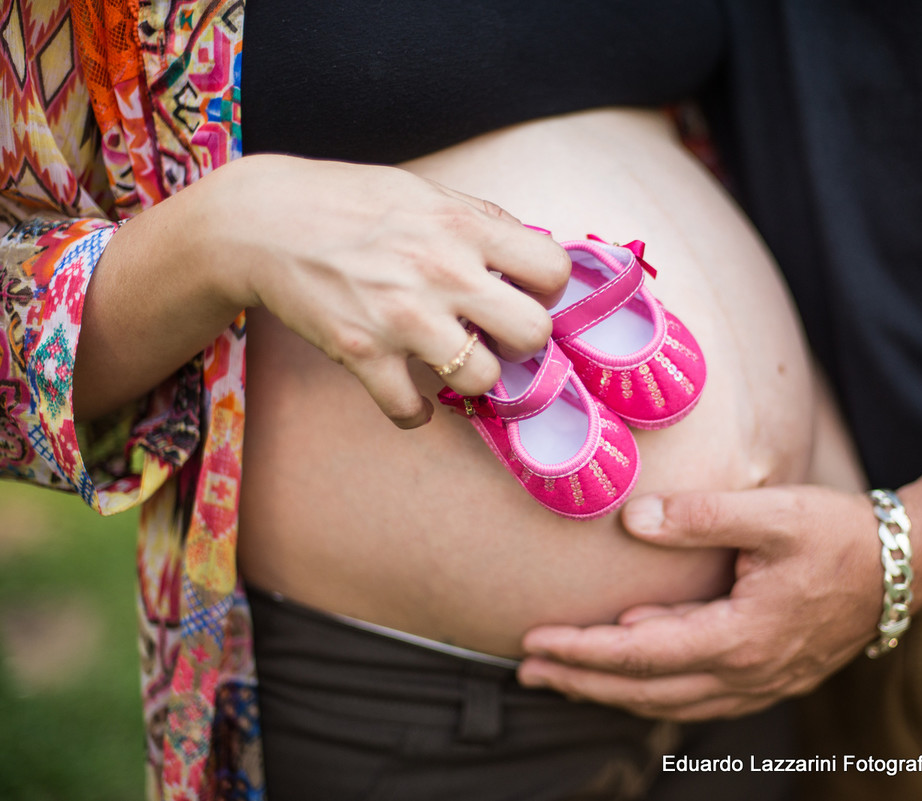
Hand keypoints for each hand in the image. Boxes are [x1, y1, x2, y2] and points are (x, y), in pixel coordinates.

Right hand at [199, 154, 570, 426]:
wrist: (261, 221)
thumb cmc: (348, 202)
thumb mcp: (424, 192)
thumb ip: (480, 221)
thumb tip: (529, 251)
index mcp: (463, 227)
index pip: (553, 269)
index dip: (546, 288)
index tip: (525, 293)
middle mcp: (442, 272)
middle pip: (533, 332)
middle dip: (522, 340)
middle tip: (497, 334)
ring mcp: (403, 318)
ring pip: (483, 379)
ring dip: (472, 377)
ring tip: (452, 360)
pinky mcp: (363, 354)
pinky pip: (410, 411)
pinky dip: (414, 412)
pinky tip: (411, 394)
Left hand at [518, 485, 883, 719]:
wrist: (903, 567)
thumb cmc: (839, 535)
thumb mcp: (773, 514)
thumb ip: (701, 516)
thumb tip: (634, 520)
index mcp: (741, 637)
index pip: (640, 655)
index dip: (582, 651)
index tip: (534, 641)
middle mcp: (746, 674)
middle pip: (644, 690)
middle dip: (580, 682)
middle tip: (527, 670)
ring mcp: (759, 684)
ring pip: (667, 703)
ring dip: (609, 693)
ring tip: (561, 679)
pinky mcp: (767, 679)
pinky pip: (695, 700)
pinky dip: (650, 693)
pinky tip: (629, 681)